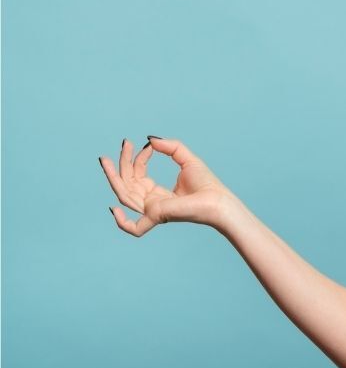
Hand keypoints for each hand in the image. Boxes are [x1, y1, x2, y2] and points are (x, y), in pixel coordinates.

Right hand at [99, 136, 233, 235]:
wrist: (219, 200)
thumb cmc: (207, 184)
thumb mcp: (187, 159)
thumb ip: (171, 147)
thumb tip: (151, 139)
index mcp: (157, 193)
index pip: (139, 175)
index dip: (139, 158)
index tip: (148, 145)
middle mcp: (151, 202)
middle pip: (127, 184)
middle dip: (121, 164)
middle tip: (122, 144)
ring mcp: (152, 211)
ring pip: (124, 195)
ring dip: (113, 177)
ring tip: (106, 159)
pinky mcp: (157, 217)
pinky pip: (134, 227)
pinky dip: (122, 222)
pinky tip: (113, 209)